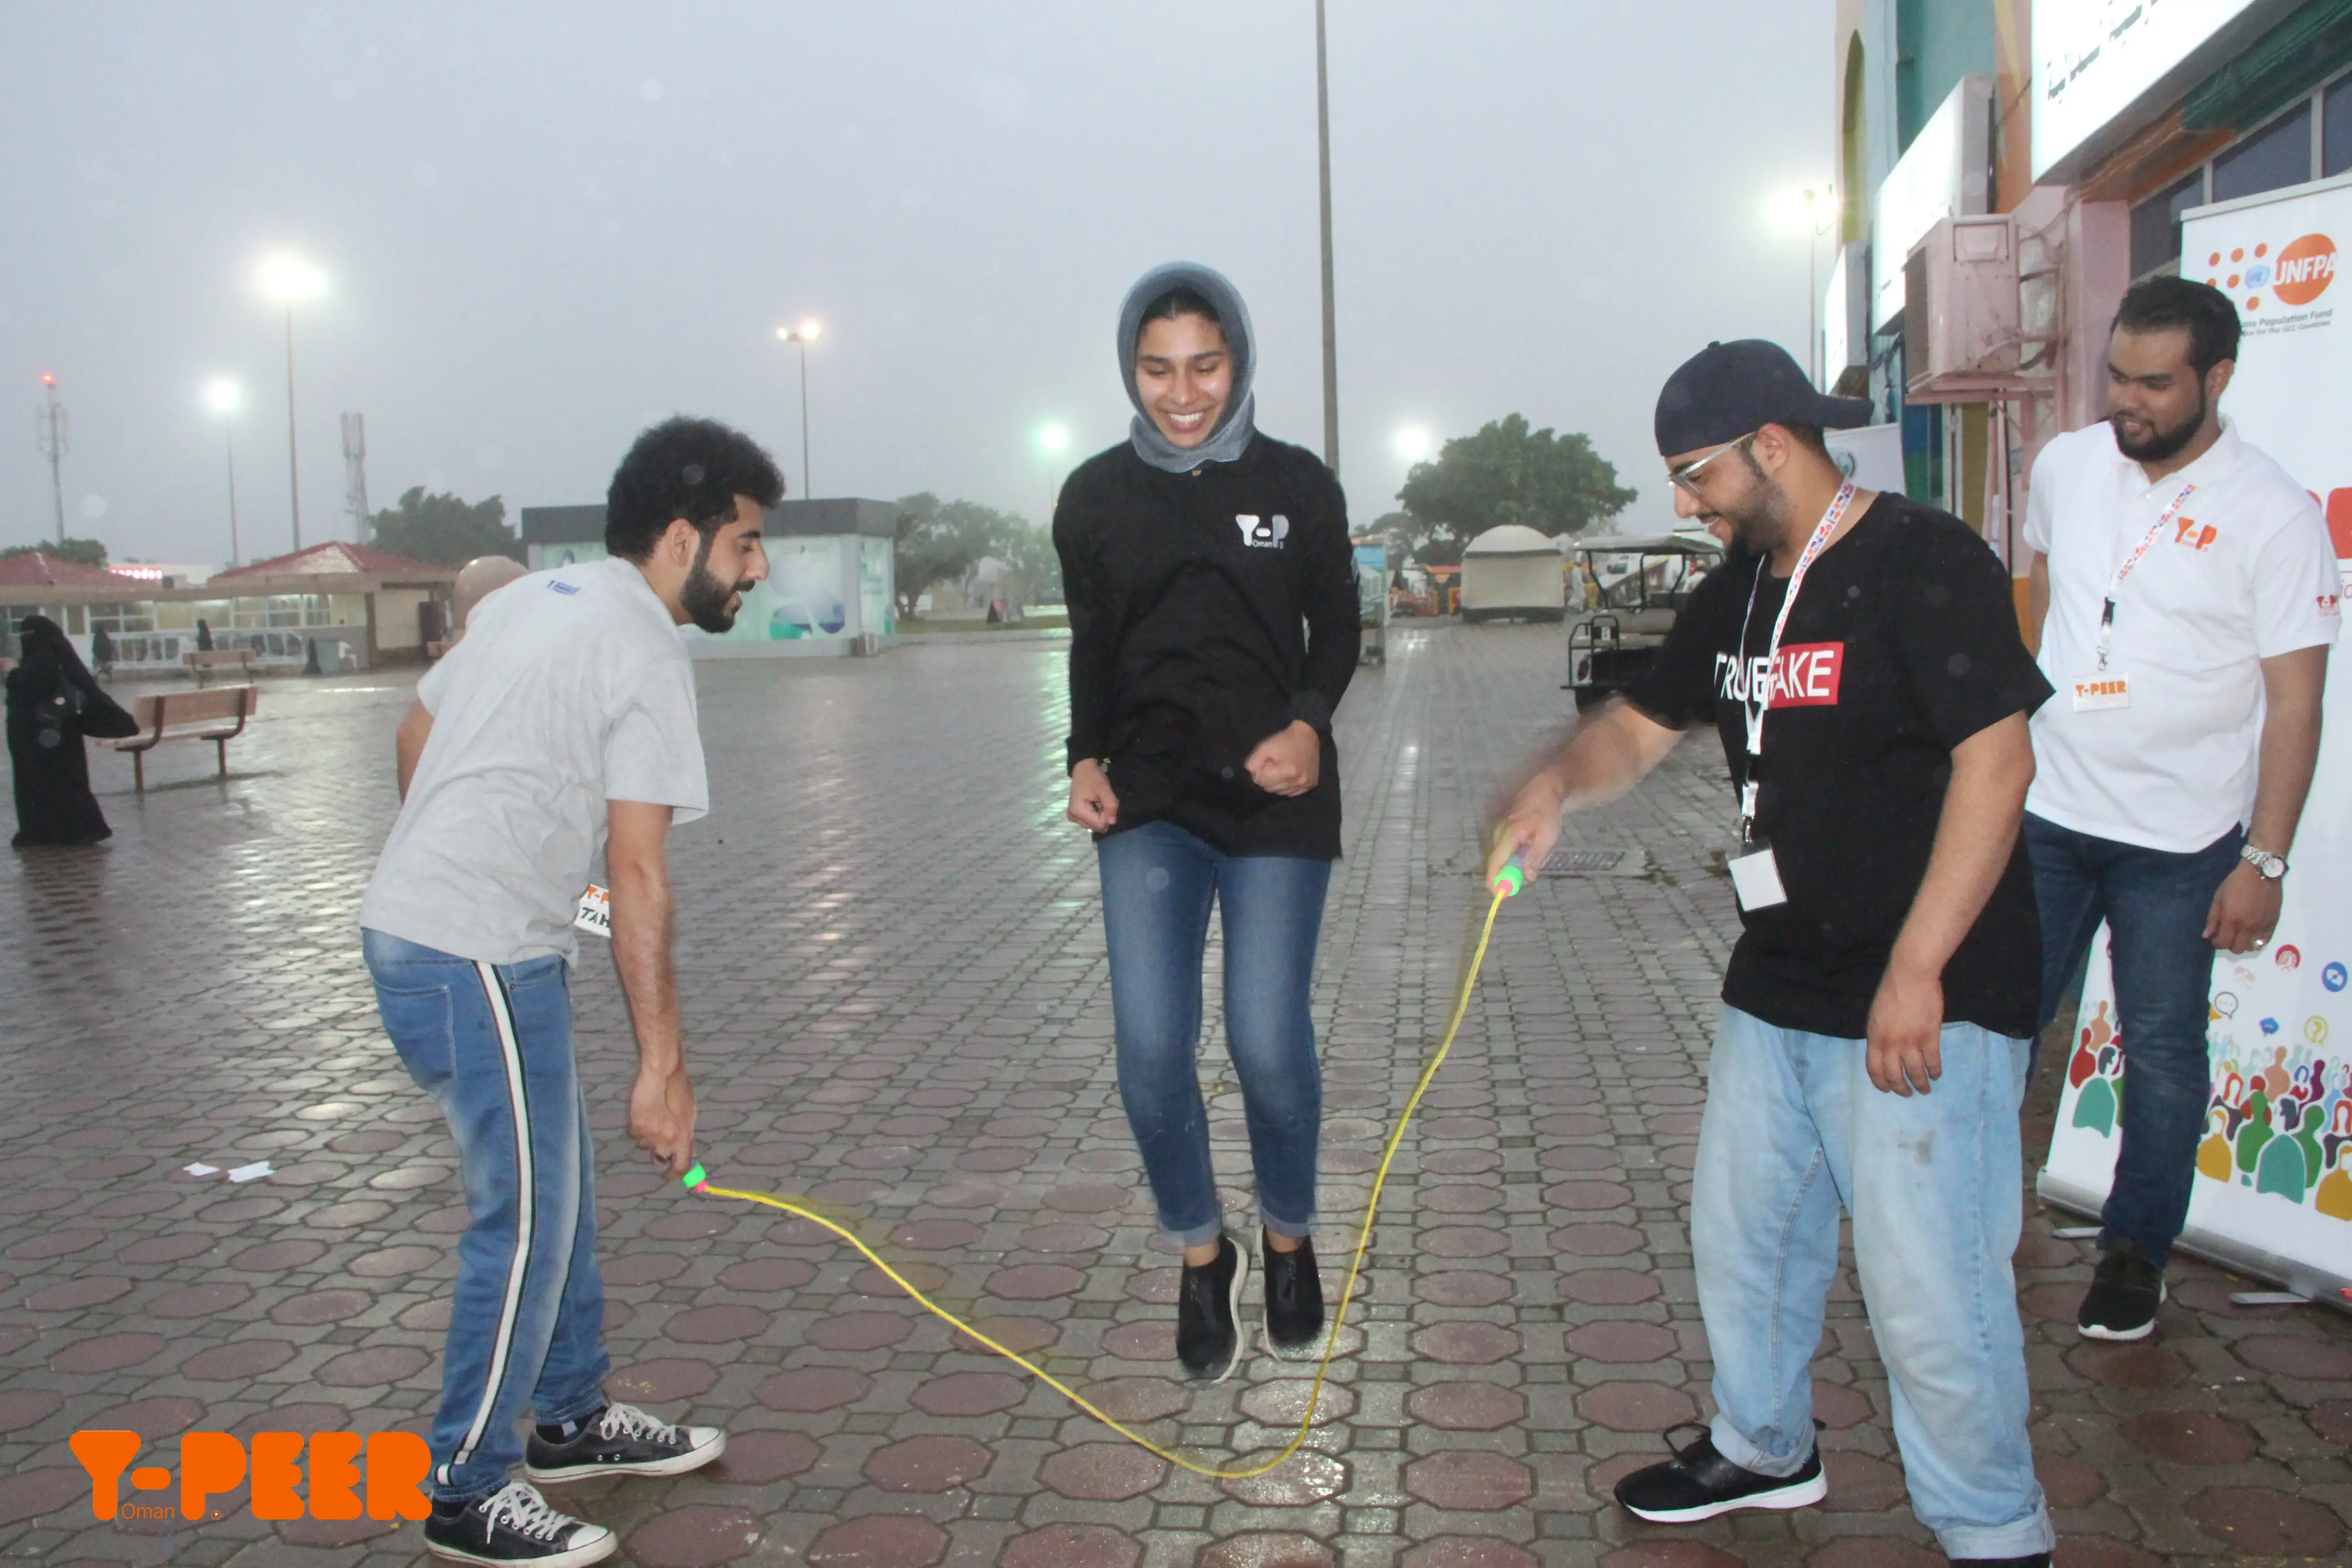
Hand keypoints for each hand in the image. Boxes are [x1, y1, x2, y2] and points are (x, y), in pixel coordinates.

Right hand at [629, 1064, 696, 1177]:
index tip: (668, 1176)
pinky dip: (638, 1127)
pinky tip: (644, 1111)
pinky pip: (635, 1134)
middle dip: (660, 1151)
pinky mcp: (635, 1126)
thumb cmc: (680, 1090)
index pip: (680, 1167)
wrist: (662, 1074)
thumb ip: (686, 1135)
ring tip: (653, 1115)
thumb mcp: (690, 1115)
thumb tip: (686, 1151)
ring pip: (645, 1145)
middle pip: (660, 1157)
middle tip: (661, 1135)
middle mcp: (665, 1140)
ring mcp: (649, 1134)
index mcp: (683, 1138)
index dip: (673, 1174)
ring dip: (649, 1136)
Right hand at [1067, 758, 1119, 830]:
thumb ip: (1111, 806)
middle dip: (1103, 815)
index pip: (1099, 824)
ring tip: (1097, 801)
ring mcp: (1073, 817)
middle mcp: (1073, 817)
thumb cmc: (1093, 777)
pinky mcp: (1075, 816)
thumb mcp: (1105, 789)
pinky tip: (1094, 803)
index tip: (1105, 801)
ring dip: (1100, 814)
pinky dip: (1095, 814)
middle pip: (1096, 826)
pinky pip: (1090, 821)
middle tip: (1102, 801)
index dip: (1107, 814)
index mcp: (1078, 811)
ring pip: (1094, 825)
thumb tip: (1112, 822)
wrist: (1083, 769)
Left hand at [1245, 720, 1321, 795]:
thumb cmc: (1285, 740)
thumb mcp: (1265, 746)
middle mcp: (1298, 781)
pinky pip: (1292, 793)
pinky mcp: (1311, 785)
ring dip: (1277, 783)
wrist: (1308, 735)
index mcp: (1288, 772)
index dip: (1260, 772)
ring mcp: (1306, 784)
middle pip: (1271, 789)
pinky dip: (1287, 786)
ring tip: (1281, 769)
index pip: (1262, 781)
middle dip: (1268, 778)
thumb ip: (1253, 762)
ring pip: (1281, 792)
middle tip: (1273, 765)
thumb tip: (1253, 775)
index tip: (1266, 762)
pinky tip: (1289, 775)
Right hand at [1486, 774, 1565, 889]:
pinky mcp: (1504, 828)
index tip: (1498, 893)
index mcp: (1510, 835)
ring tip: (1527, 867)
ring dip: (1511, 864)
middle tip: (1516, 885)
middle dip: (1505, 875)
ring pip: (1502, 854)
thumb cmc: (1548, 814)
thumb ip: (1535, 858)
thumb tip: (1527, 877)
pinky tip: (1526, 853)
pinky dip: (1513, 855)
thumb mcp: (1547, 838)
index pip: (1496, 861)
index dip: (1495, 879)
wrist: (1545, 790)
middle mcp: (1500, 832)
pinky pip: (1505, 847)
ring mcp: (1501, 829)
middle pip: (1497, 860)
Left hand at [1866, 963, 1944, 1095]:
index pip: (1874, 1069)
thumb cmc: (1892, 991)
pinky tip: (1937, 1074)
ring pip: (1915, 1073)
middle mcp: (1890, 1044)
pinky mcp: (1929, 1037)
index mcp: (1874, 1037)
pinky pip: (1932, 1061)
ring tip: (1924, 1090)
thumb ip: (1879, 1034)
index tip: (1886, 1090)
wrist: (1910, 976)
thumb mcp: (1876, 1015)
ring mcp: (1911, 1042)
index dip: (1880, 1083)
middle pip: (1894, 1075)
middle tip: (1907, 1094)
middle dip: (1900, 1089)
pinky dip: (1935, 1071)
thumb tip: (1884, 1050)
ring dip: (1920, 1085)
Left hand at [2204, 861, 2281, 953]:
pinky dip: (2257, 940)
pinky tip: (2253, 932)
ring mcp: (2262, 926)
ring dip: (2244, 943)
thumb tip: (2207, 936)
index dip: (2217, 943)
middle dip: (2230, 945)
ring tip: (2241, 934)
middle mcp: (2248, 927)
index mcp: (2232, 920)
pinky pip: (2265, 940)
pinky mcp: (2274, 923)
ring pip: (2252, 947)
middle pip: (2238, 949)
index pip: (2223, 943)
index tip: (2215, 938)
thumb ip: (2212, 919)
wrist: (2261, 872)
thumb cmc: (2236, 883)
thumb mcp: (2219, 898)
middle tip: (2228, 935)